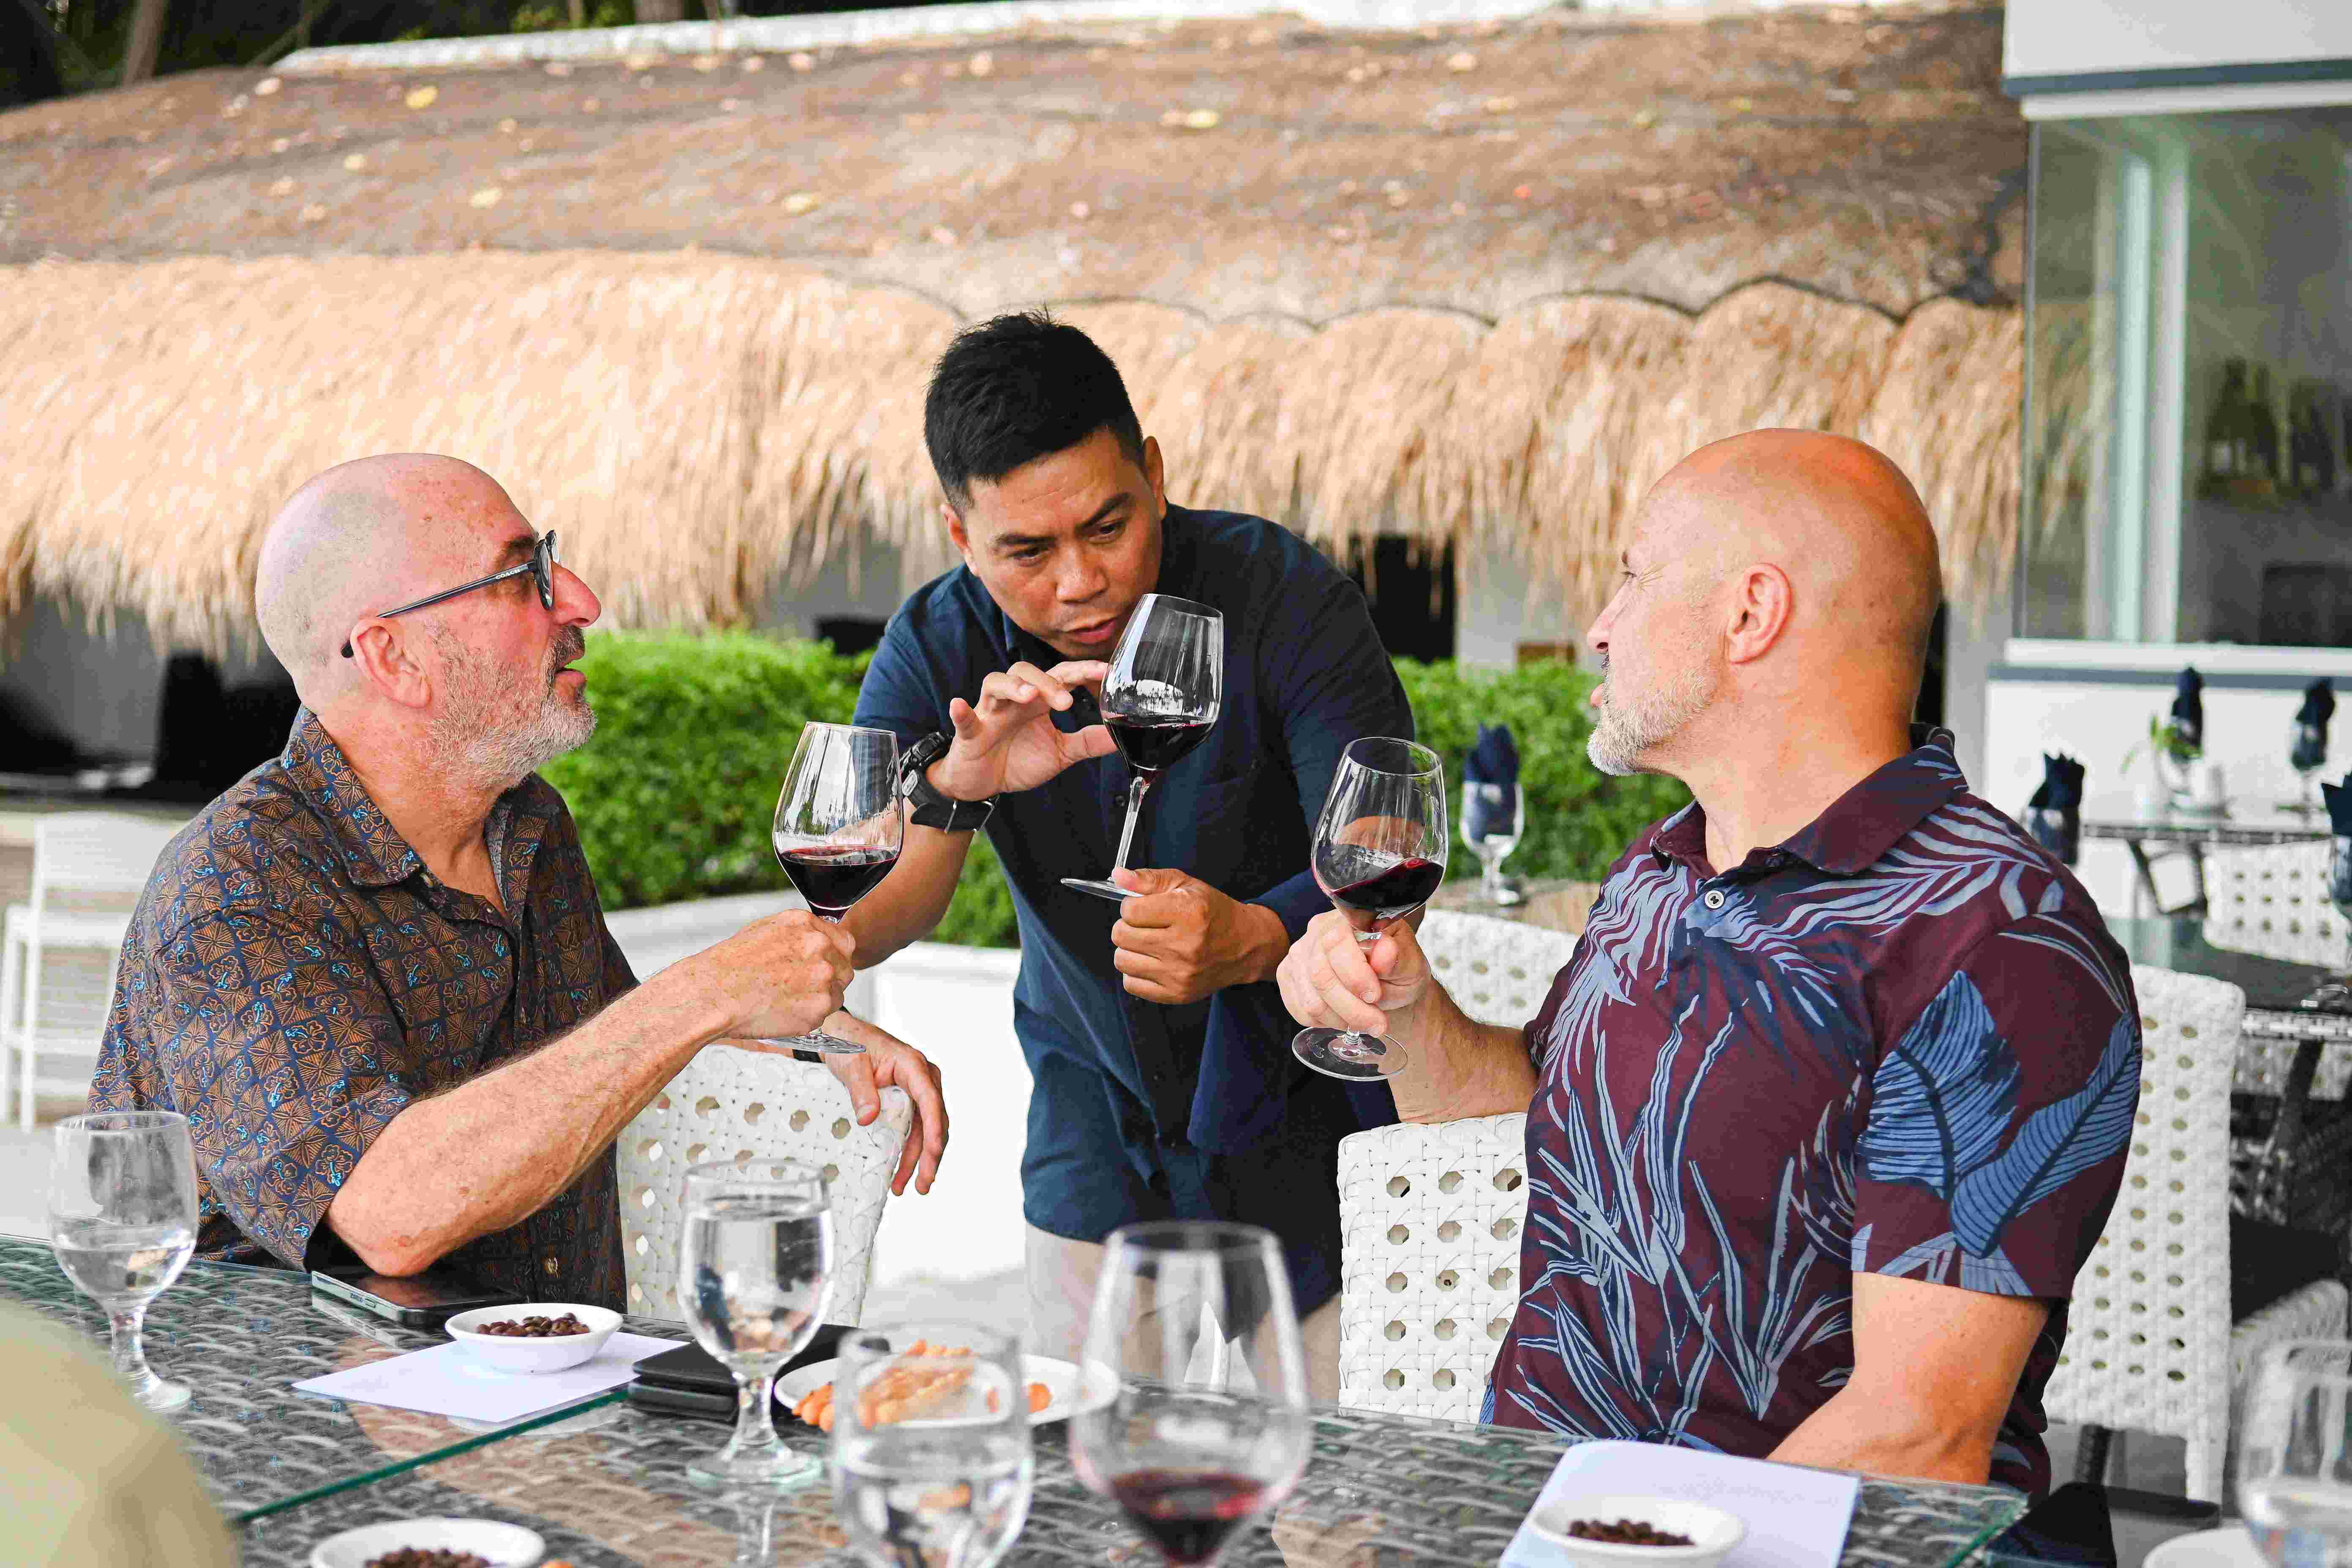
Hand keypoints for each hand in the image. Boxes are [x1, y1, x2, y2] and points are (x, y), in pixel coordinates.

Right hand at [689, 910, 855, 1038]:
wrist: (713, 993)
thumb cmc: (729, 965)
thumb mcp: (765, 931)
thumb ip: (799, 935)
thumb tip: (817, 943)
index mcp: (806, 925)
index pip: (844, 942)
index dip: (833, 957)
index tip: (820, 967)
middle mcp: (819, 947)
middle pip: (844, 968)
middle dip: (827, 979)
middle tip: (799, 988)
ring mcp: (823, 977)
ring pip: (836, 993)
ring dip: (819, 999)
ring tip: (786, 1000)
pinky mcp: (819, 1007)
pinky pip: (825, 1014)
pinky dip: (810, 1016)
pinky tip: (784, 1011)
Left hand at [817, 1014, 947, 1195]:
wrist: (839, 1036)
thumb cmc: (848, 1043)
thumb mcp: (851, 1064)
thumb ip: (861, 1090)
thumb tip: (869, 1117)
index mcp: (912, 1066)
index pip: (929, 1099)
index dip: (934, 1128)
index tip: (934, 1150)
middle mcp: (921, 1079)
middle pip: (934, 1121)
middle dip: (930, 1155)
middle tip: (923, 1183)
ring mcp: (916, 1091)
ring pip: (925, 1130)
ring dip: (919, 1159)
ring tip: (908, 1186)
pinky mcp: (907, 1101)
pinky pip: (914, 1129)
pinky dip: (910, 1150)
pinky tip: (902, 1169)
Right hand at [931, 660, 1115, 800]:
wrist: (982, 784)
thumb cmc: (1018, 760)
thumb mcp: (1061, 753)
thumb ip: (1088, 741)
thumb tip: (1119, 736)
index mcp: (1038, 702)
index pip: (1061, 676)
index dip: (1082, 670)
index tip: (1105, 670)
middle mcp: (1014, 700)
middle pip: (1028, 673)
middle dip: (1048, 682)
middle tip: (1065, 701)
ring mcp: (990, 712)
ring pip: (996, 683)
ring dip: (1013, 686)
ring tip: (1028, 695)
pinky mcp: (970, 732)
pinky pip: (964, 717)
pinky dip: (962, 711)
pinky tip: (960, 705)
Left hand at [1109, 868, 1288, 1004]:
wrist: (1245, 945)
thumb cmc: (1213, 912)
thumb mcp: (1186, 885)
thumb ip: (1149, 879)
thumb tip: (1118, 876)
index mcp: (1187, 912)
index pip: (1129, 911)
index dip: (1131, 906)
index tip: (1143, 907)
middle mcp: (1184, 945)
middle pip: (1121, 935)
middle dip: (1127, 926)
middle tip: (1144, 925)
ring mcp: (1180, 973)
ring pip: (1121, 960)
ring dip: (1129, 949)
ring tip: (1147, 942)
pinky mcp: (1177, 994)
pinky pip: (1131, 983)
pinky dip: (1136, 971)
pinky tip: (1152, 961)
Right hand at [1276, 910, 1431, 1035]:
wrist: (1387, 987)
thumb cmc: (1398, 972)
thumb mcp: (1411, 965)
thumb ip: (1400, 957)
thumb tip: (1385, 950)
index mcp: (1349, 918)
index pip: (1336, 942)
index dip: (1354, 975)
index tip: (1375, 996)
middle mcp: (1318, 930)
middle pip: (1320, 975)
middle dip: (1352, 1008)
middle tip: (1377, 1023)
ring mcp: (1299, 953)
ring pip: (1311, 999)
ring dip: (1341, 1019)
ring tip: (1364, 1022)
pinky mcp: (1288, 974)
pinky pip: (1299, 1008)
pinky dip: (1324, 1022)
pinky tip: (1343, 1017)